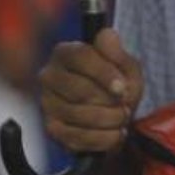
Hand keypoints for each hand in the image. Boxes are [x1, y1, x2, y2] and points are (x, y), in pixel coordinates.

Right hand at [37, 28, 143, 154]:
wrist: (114, 114)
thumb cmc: (117, 85)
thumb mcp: (126, 66)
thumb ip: (118, 53)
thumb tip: (108, 35)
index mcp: (66, 52)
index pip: (80, 57)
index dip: (104, 73)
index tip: (122, 89)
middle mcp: (50, 75)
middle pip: (77, 89)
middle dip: (108, 102)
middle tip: (126, 107)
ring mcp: (47, 102)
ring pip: (76, 114)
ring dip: (108, 120)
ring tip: (122, 119)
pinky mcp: (51, 127)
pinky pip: (75, 136)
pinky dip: (102, 139)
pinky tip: (115, 134)